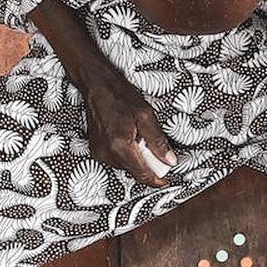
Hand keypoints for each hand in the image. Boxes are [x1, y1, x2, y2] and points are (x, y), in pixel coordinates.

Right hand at [80, 59, 175, 187]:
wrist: (97, 86)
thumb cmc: (120, 96)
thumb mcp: (146, 115)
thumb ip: (158, 141)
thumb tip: (170, 160)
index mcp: (120, 146)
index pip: (142, 174)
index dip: (156, 180)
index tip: (166, 180)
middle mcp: (107, 153)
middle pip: (134, 172)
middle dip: (148, 165)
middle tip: (155, 150)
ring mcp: (100, 154)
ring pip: (126, 167)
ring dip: (137, 159)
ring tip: (139, 138)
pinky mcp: (97, 151)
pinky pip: (117, 161)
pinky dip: (127, 154)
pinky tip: (129, 139)